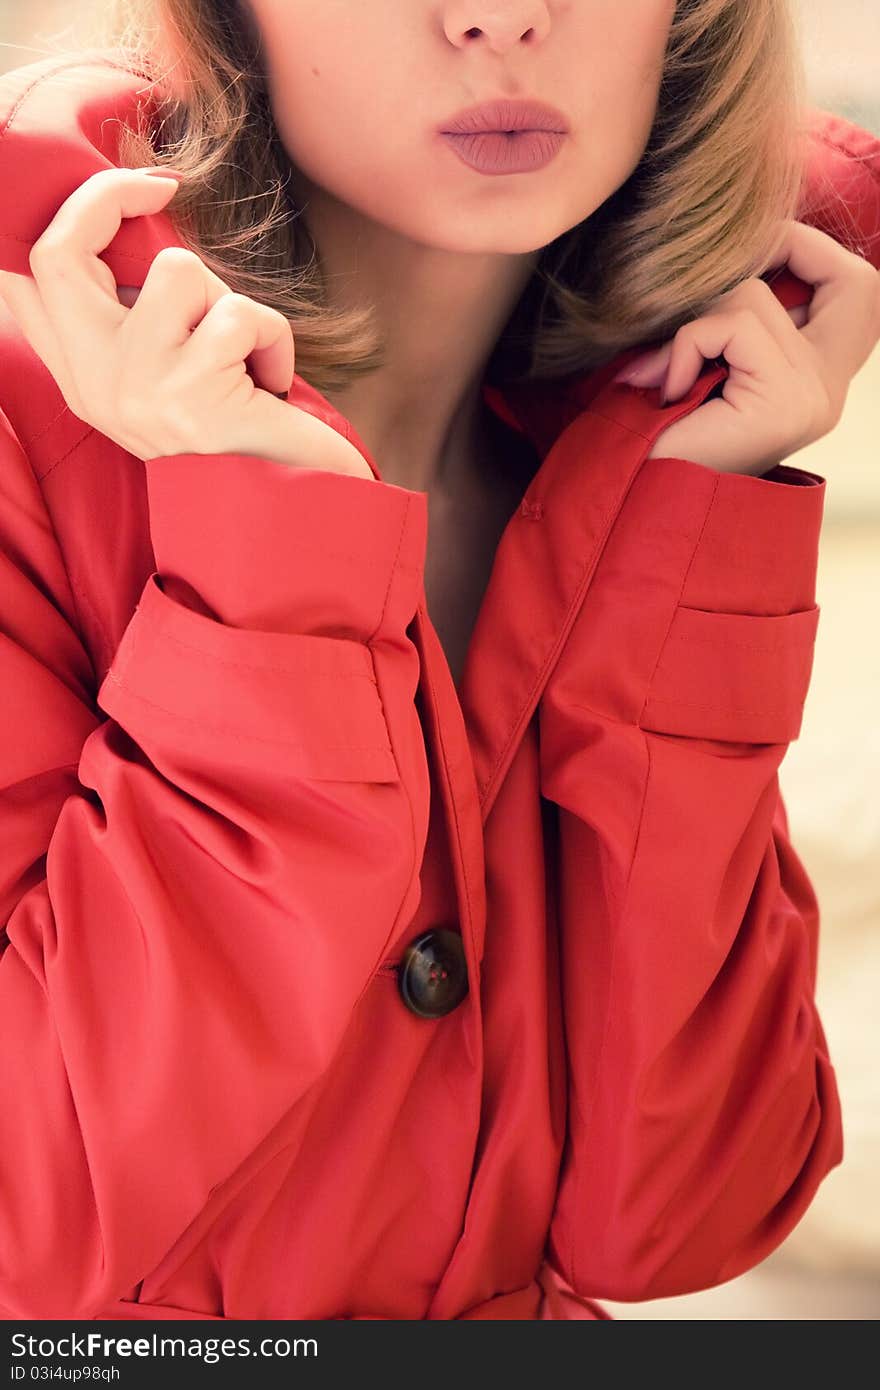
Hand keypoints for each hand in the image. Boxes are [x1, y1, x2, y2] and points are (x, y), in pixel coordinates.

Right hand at [0, 166, 373, 478]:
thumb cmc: (231, 436)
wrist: (281, 514)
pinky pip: (242, 316)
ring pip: (181, 274)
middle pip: (61, 252)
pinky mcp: (194, 397)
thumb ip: (128, 316)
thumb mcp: (162, 378)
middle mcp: (95, 385)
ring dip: (229, 299)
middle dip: (110, 198)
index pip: (28, 276)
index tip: (129, 192)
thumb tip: (125, 218)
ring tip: (244, 355)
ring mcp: (139, 390)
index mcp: (80, 378)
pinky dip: (274, 338)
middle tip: (163, 191)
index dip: (69, 213)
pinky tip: (273, 381)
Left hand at [612, 219, 879, 474]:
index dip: (815, 252)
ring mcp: (814, 396)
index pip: (859, 292)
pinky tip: (669, 389)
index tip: (758, 253)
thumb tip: (733, 247)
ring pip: (755, 296)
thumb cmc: (663, 436)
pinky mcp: (782, 399)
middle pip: (855, 280)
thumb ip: (736, 316)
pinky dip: (686, 345)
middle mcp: (830, 390)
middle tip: (731, 272)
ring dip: (697, 324)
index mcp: (822, 384)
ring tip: (670, 375)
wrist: (643, 503)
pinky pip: (731, 324)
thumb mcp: (711, 363)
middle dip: (792, 249)